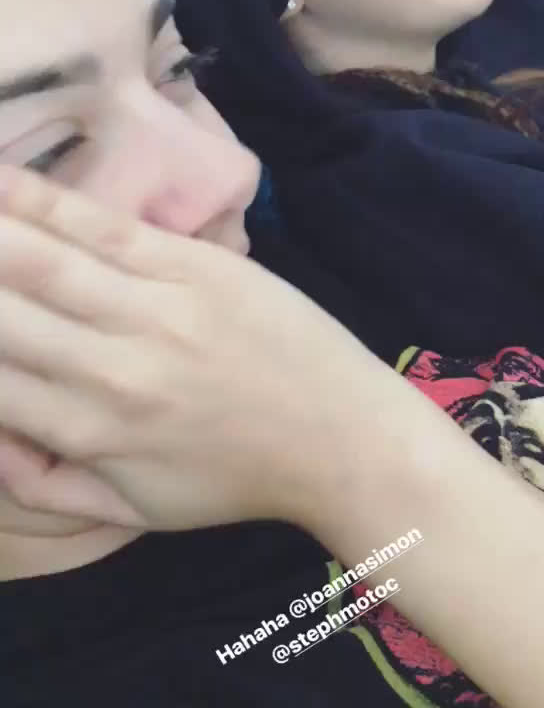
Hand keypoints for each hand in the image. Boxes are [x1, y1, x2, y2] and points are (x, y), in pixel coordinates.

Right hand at [0, 166, 382, 532]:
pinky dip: (37, 199)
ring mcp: (154, 310)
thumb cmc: (234, 477)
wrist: (343, 438)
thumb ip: (45, 480)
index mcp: (88, 434)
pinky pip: (101, 228)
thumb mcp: (135, 507)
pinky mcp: (195, 267)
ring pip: (36, 259)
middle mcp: (108, 371)